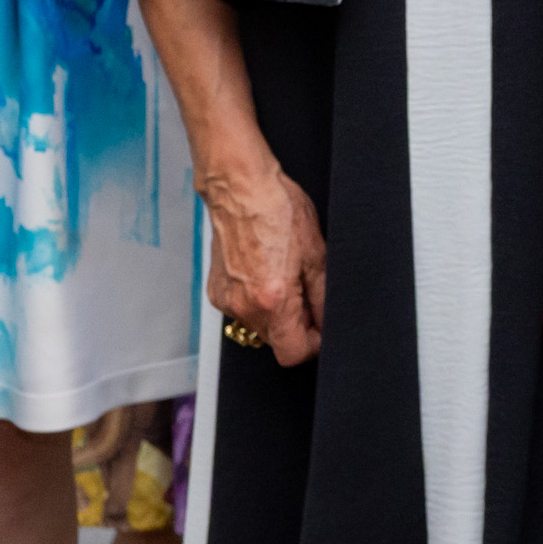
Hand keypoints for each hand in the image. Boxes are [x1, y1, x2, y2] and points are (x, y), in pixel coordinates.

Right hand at [202, 160, 326, 365]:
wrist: (241, 189)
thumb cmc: (279, 210)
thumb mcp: (317, 253)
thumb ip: (323, 296)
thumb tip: (327, 321)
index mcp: (273, 300)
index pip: (293, 354)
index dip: (313, 344)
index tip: (321, 327)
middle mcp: (245, 307)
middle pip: (276, 341)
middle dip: (296, 324)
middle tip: (306, 290)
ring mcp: (227, 301)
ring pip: (259, 326)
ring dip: (276, 313)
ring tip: (285, 275)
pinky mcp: (216, 292)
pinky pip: (243, 310)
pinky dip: (256, 300)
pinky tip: (265, 271)